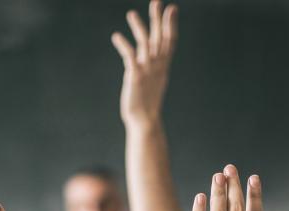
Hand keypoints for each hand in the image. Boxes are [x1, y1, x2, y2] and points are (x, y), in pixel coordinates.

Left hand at [112, 1, 177, 126]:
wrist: (145, 121)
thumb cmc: (146, 103)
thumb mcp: (153, 82)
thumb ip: (152, 67)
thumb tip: (148, 58)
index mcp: (163, 67)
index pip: (170, 41)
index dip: (170, 25)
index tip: (172, 9)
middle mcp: (157, 66)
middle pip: (159, 38)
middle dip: (158, 20)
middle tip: (157, 2)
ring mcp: (147, 71)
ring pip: (145, 44)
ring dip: (139, 28)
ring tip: (131, 14)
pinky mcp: (136, 77)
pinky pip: (130, 57)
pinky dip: (123, 45)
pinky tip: (116, 36)